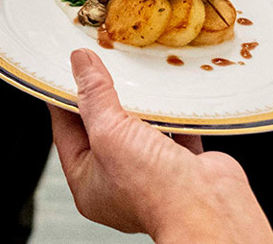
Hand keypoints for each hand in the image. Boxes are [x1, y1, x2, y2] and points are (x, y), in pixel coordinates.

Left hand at [50, 49, 272, 242]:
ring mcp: (153, 174)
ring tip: (134, 73)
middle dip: (104, 98)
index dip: (64, 99)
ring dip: (140, 105)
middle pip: (104, 129)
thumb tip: (80, 64)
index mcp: (89, 182)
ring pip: (141, 130)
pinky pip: (177, 133)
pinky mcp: (184, 165)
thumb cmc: (154, 190)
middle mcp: (119, 181)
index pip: (67, 132)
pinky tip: (173, 94)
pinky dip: (175, 115)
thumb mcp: (109, 132)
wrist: (209, 209)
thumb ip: (94, 96)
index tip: (66, 71)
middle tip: (100, 65)